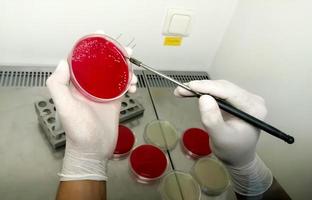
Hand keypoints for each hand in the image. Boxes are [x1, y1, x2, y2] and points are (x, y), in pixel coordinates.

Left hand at [47, 56, 136, 180]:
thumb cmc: (78, 131)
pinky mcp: (114, 101)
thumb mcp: (65, 107)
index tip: (101, 35)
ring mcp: (103, 93)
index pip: (82, 60)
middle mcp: (89, 86)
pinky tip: (135, 86)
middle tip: (126, 50)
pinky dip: (130, 83)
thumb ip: (58, 85)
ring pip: (115, 74)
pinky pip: (123, 86)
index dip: (91, 46)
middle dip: (114, 55)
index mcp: (75, 85)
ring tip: (134, 70)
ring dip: (126, 69)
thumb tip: (63, 61)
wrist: (93, 151)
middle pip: (102, 64)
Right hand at [174, 80, 272, 195]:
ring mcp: (243, 98)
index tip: (190, 86)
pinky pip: (218, 91)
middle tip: (180, 90)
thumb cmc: (232, 150)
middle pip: (223, 87)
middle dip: (201, 87)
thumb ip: (212, 119)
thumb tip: (203, 98)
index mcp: (253, 108)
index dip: (208, 87)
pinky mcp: (235, 99)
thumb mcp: (220, 138)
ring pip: (219, 87)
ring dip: (200, 88)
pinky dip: (204, 91)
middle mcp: (251, 99)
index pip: (229, 92)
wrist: (237, 157)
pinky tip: (192, 92)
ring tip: (182, 91)